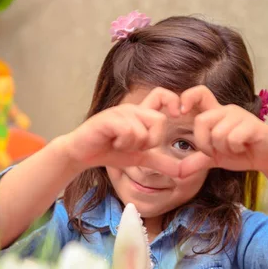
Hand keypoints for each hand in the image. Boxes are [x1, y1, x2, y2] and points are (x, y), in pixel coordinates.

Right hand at [61, 87, 181, 177]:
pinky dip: (124, 143)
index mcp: (142, 113)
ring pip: (144, 129)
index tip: (177, 115)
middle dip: (151, 140)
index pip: (164, 96)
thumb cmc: (111, 152)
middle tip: (136, 146)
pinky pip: (129, 131)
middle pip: (159, 120)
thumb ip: (163, 163)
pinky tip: (113, 143)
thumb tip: (186, 172)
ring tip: (121, 144)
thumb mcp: (142, 159)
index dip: (174, 102)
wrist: (82, 154)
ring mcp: (120, 112)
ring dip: (134, 144)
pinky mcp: (108, 119)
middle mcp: (132, 108)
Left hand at [178, 85, 267, 178]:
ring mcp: (240, 116)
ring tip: (234, 149)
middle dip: (205, 143)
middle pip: (201, 121)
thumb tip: (177, 172)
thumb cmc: (241, 154)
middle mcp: (227, 110)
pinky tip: (243, 148)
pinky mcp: (252, 125)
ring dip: (224, 149)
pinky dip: (235, 149)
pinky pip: (233, 138)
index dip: (187, 98)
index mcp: (216, 113)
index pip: (199, 93)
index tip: (180, 112)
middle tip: (217, 151)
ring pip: (217, 133)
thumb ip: (196, 162)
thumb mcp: (215, 159)